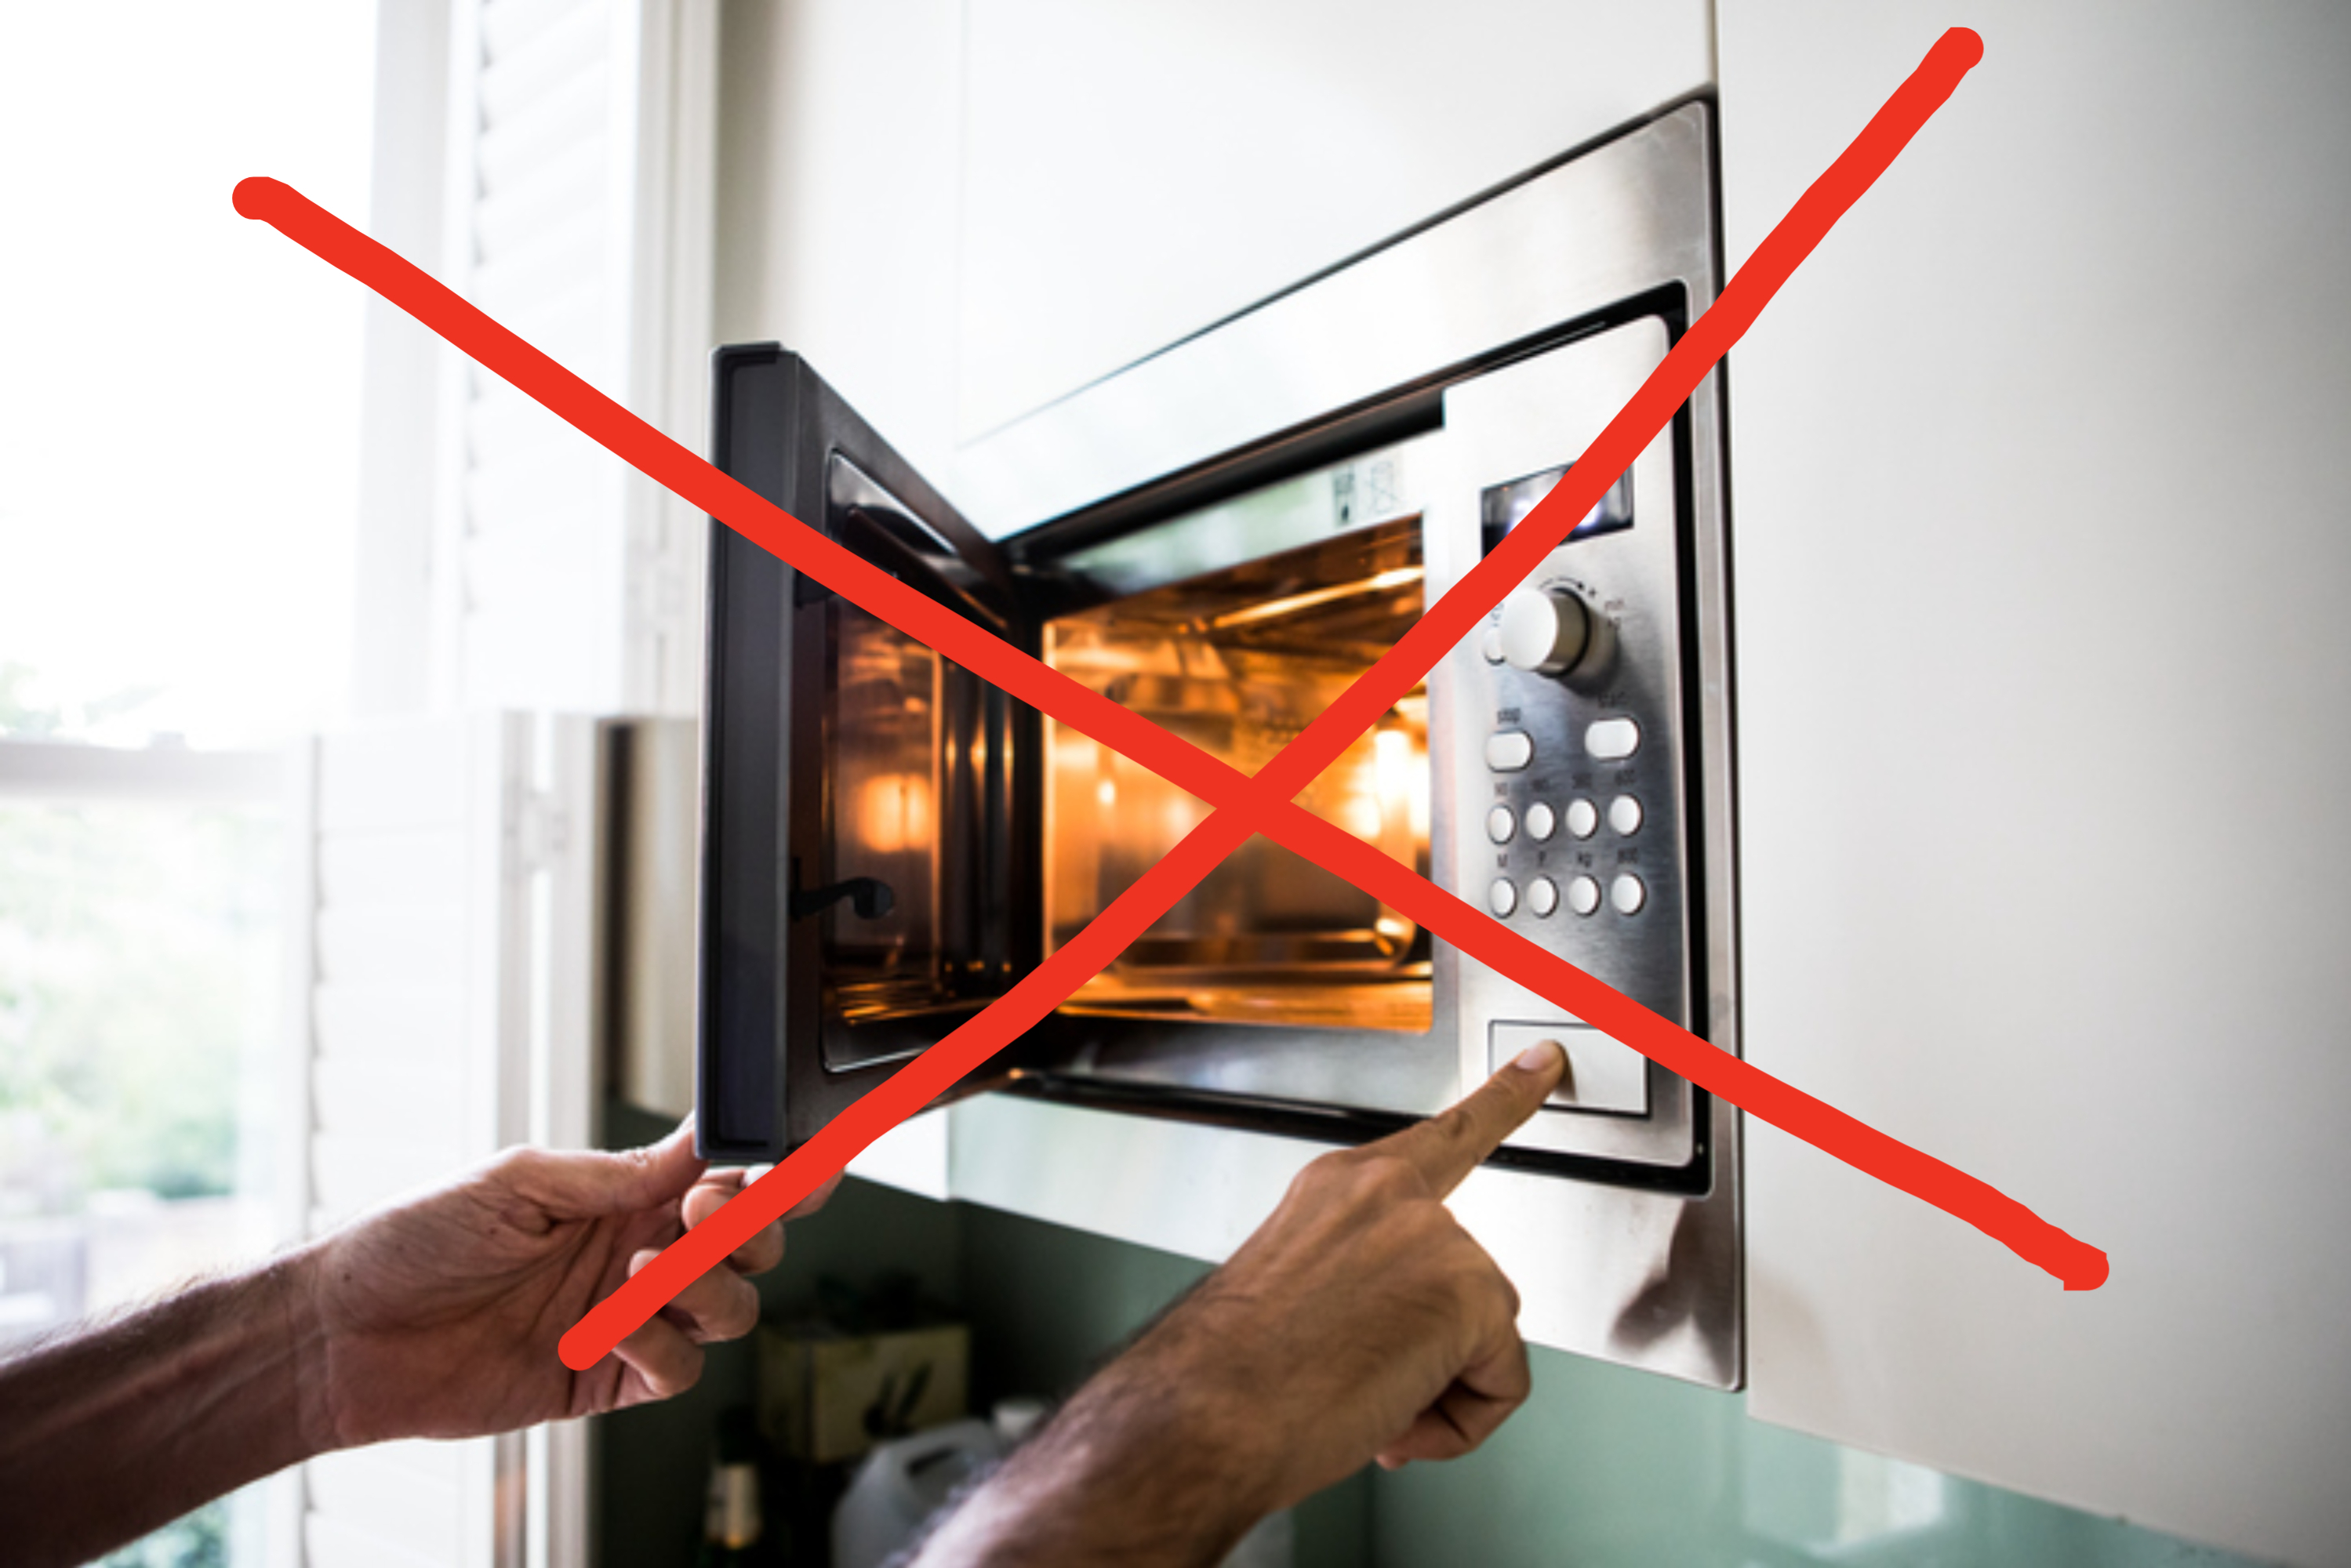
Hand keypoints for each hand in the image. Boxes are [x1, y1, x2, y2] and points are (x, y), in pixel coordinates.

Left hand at [294, 1120, 834, 1447]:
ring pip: (732, 1309)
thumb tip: (703, 1144)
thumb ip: (618, 1172)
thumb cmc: (413, 1242)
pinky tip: (614, 1326)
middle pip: (753, 1243)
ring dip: (709, 1287)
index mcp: (624, 1193)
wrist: (343, 1336)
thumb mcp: (518, 1181)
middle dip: (754, 1223)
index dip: (773, 1169)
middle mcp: (639, 1252)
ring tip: (645, 1272)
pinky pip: (678, 1372)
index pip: (727, 1173)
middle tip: (706, 1208)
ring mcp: (628, 1319)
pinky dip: (663, 1347)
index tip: (783, 1161)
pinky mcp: (606, 1380)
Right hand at [909, 1041, 1564, 1565]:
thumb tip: (1401, 1337)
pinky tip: (1394, 1414)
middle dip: (1431, 1352)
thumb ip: (1364, 1281)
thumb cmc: (1230, 1374)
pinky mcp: (1471, 1287)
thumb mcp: (1295, 1294)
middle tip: (1357, 1384)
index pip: (1443, 1135)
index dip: (1505, 1099)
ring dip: (1434, 1391)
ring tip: (1360, 1401)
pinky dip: (1461, 1422)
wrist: (1206, 1413)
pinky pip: (1503, 1381)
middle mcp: (1389, 1194)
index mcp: (1341, 1187)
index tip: (1543, 1062)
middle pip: (1469, 1283)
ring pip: (1484, 1338)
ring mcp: (1434, 1234)